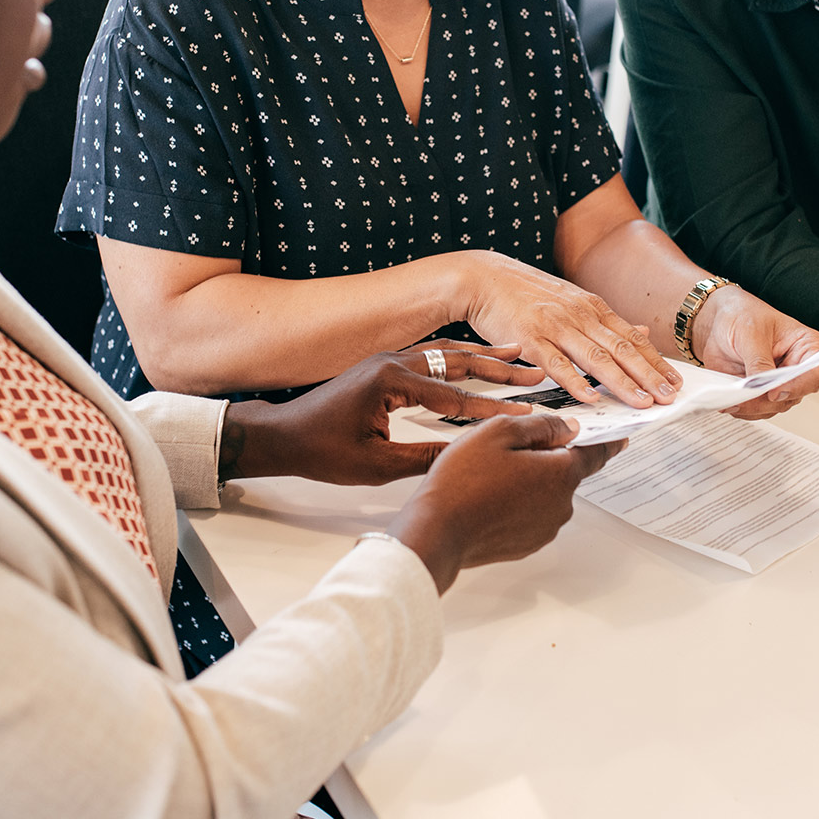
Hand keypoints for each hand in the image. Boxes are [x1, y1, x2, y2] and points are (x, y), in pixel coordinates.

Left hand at [221, 346, 536, 486]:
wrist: (282, 435)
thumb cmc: (320, 450)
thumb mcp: (377, 465)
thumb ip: (425, 459)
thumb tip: (468, 458)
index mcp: (390, 381)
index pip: (455, 396)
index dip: (495, 409)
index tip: (527, 414)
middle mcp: (392, 362)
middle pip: (458, 361)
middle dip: (500, 368)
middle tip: (535, 371)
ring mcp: (388, 360)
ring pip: (446, 352)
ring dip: (483, 356)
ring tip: (518, 354)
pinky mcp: (384, 366)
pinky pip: (432, 355)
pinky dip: (460, 357)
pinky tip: (477, 359)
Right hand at [388, 414, 623, 592]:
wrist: (437, 531)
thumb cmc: (463, 480)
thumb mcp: (500, 431)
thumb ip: (541, 425)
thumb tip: (567, 428)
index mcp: (561, 474)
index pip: (595, 454)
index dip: (608, 441)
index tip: (621, 437)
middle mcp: (561, 505)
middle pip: (563, 471)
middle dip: (543, 457)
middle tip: (508, 448)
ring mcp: (544, 528)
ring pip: (544, 493)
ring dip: (527, 481)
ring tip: (488, 474)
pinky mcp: (526, 544)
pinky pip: (529, 514)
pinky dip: (516, 503)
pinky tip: (487, 496)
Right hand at [459, 251, 680, 409]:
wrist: (484, 279)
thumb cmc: (526, 294)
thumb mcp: (573, 300)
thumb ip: (606, 321)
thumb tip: (642, 334)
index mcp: (592, 307)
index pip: (632, 338)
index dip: (655, 362)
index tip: (675, 382)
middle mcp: (579, 315)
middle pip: (621, 349)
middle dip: (648, 375)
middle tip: (668, 397)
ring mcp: (555, 326)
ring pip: (595, 358)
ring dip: (622, 383)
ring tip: (642, 403)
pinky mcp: (530, 338)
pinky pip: (557, 364)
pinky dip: (576, 382)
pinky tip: (591, 398)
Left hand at [690, 285, 818, 417]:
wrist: (720, 321)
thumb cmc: (743, 315)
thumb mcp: (751, 333)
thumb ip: (759, 361)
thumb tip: (763, 387)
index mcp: (807, 346)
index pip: (813, 374)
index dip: (796, 387)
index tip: (774, 392)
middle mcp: (797, 369)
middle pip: (791, 396)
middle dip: (766, 400)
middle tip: (743, 398)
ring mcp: (779, 383)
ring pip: (773, 407)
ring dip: (752, 408)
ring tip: (731, 399)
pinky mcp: (760, 393)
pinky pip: (756, 410)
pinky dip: (742, 409)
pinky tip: (728, 401)